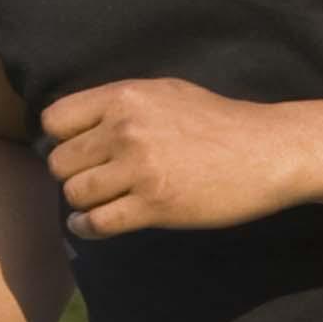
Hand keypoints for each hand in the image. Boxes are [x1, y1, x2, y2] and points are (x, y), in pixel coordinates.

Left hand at [39, 79, 302, 237]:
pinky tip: (94, 224)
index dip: (62, 138)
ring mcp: (139, 169)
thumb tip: (77, 124)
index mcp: (125, 97)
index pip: (55, 120)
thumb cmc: (218, 122)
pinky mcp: (154, 205)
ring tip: (102, 200)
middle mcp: (126, 129)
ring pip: (75, 194)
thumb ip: (120, 105)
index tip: (80, 150)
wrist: (267, 151)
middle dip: (73, 173)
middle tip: (97, 179)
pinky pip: (96, 223)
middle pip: (60, 162)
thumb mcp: (165, 93)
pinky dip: (87, 228)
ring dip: (84, 202)